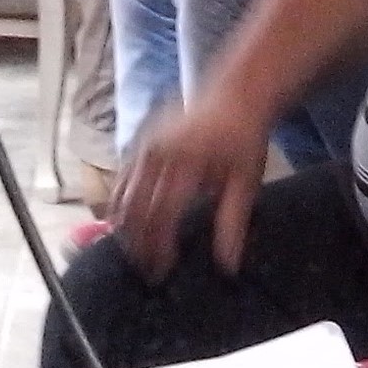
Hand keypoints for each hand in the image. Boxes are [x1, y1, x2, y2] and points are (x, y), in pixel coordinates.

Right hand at [111, 96, 273, 279]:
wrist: (236, 96)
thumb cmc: (243, 140)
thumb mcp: (246, 182)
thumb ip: (232, 223)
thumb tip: (227, 264)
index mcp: (185, 162)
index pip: (162, 214)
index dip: (158, 247)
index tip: (161, 271)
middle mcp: (158, 153)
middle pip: (135, 208)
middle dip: (137, 243)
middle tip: (145, 269)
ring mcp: (145, 144)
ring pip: (121, 194)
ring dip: (124, 226)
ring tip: (135, 252)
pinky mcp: (139, 141)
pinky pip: (121, 178)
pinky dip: (121, 204)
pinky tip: (128, 224)